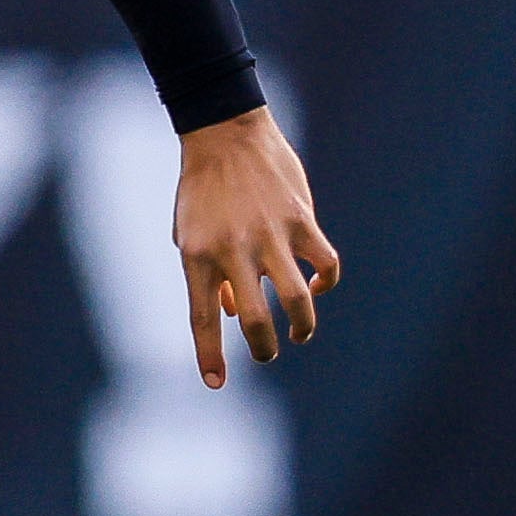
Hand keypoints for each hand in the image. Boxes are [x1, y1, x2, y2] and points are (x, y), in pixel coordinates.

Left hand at [176, 106, 339, 387]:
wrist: (224, 131)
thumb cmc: (202, 188)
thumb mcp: (190, 233)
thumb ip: (209, 275)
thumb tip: (232, 312)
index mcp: (196, 256)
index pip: (201, 319)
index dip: (210, 355)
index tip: (216, 384)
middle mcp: (232, 250)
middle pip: (254, 320)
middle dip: (264, 348)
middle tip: (268, 353)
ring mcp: (270, 234)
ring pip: (296, 299)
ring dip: (302, 326)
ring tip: (299, 333)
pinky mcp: (302, 219)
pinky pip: (324, 264)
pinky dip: (325, 282)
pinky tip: (318, 287)